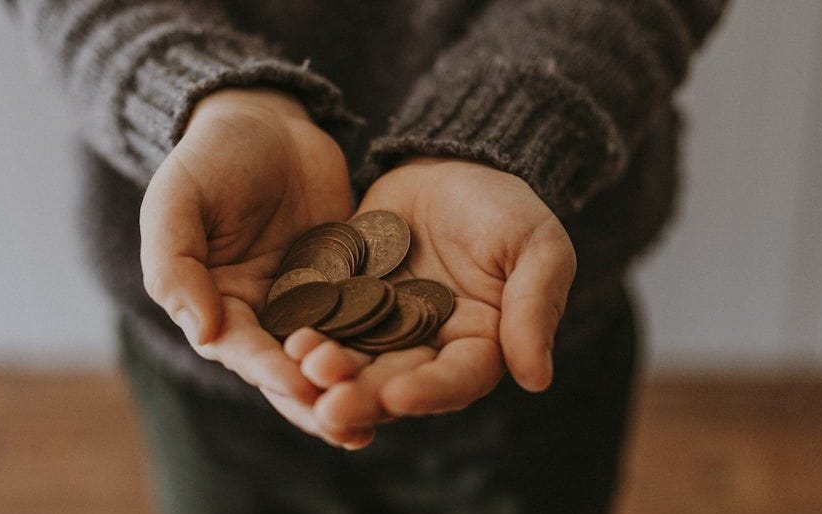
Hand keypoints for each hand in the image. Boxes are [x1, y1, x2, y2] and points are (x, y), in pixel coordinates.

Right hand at [139, 88, 360, 443]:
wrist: (266, 120)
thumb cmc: (210, 157)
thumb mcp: (177, 200)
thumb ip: (176, 264)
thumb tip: (203, 332)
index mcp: (213, 304)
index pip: (240, 349)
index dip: (269, 370)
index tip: (301, 385)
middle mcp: (260, 315)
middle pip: (288, 369)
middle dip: (317, 399)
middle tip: (351, 426)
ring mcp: (307, 303)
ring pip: (330, 355)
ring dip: (352, 386)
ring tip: (384, 416)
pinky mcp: (347, 284)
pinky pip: (365, 319)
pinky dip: (382, 345)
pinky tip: (412, 366)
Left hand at [306, 157, 576, 436]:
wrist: (448, 164)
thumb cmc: (505, 206)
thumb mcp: (536, 247)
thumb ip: (534, 308)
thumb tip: (536, 379)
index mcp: (479, 345)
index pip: (456, 379)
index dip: (429, 392)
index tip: (398, 397)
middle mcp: (426, 348)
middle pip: (395, 382)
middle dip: (363, 396)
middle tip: (329, 407)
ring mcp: (380, 327)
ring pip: (353, 361)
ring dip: (328, 372)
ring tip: (304, 368)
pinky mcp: (343, 301)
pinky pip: (323, 322)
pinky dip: (306, 332)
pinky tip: (285, 339)